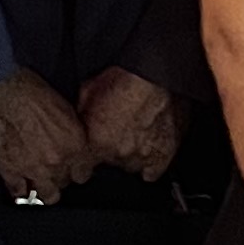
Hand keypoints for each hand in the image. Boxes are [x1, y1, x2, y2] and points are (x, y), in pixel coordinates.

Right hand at [0, 71, 92, 204]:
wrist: (0, 87)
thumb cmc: (29, 89)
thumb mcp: (64, 106)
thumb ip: (72, 132)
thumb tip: (72, 141)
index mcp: (76, 143)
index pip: (83, 174)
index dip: (76, 170)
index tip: (71, 168)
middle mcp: (58, 160)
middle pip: (64, 184)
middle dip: (59, 177)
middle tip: (52, 169)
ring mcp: (34, 168)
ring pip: (47, 195)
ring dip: (43, 189)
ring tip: (39, 182)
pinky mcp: (9, 170)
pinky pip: (19, 192)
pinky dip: (20, 189)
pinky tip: (20, 183)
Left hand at [77, 68, 180, 183]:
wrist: (155, 73)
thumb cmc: (125, 78)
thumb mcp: (88, 90)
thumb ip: (81, 113)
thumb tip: (79, 119)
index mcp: (96, 142)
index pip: (85, 166)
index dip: (88, 157)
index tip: (91, 151)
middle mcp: (118, 153)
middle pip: (111, 164)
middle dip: (112, 150)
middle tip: (118, 132)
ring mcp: (142, 156)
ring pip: (132, 166)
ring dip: (132, 154)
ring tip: (135, 136)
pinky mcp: (164, 153)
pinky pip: (155, 171)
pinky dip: (152, 163)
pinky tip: (149, 152)